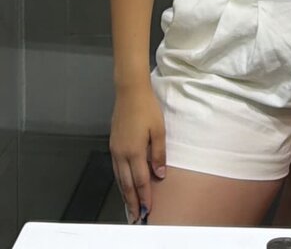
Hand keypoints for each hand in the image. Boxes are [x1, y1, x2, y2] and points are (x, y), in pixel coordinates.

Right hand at [109, 83, 166, 222]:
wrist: (129, 92)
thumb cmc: (147, 109)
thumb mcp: (158, 130)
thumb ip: (158, 154)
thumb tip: (160, 174)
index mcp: (134, 152)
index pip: (140, 180)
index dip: (145, 196)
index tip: (148, 209)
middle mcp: (121, 154)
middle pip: (126, 184)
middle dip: (132, 201)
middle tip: (136, 216)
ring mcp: (115, 150)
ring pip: (119, 178)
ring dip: (125, 193)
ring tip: (129, 205)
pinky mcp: (113, 145)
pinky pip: (115, 169)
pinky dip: (120, 181)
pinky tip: (123, 184)